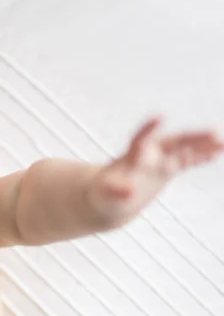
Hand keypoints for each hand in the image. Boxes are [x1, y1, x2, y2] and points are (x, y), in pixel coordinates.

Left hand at [88, 117, 223, 225]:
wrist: (110, 198)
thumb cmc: (103, 195)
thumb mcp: (106, 195)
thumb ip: (116, 191)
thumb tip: (127, 191)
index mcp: (129, 157)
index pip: (140, 140)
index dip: (148, 129)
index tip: (160, 117)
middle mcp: (146, 154)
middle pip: (171, 142)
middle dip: (190, 139)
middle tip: (213, 133)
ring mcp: (158, 161)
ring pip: (183, 149)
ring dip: (202, 145)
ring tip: (222, 140)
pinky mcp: (166, 169)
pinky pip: (186, 161)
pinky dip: (200, 157)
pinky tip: (218, 152)